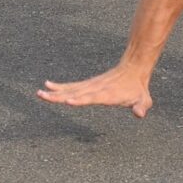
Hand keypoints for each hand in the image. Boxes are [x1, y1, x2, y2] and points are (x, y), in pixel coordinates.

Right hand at [38, 63, 154, 117]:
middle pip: (75, 92)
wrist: (133, 68)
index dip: (80, 100)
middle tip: (43, 96)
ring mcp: (91, 85)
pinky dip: (60, 87)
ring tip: (39, 93)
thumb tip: (139, 114)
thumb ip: (141, 106)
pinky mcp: (88, 84)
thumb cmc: (137, 88)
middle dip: (59, 96)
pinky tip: (47, 86)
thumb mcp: (143, 99)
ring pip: (70, 89)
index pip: (92, 97)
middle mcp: (96, 88)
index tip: (67, 101)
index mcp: (107, 93)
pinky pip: (72, 86)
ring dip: (55, 92)